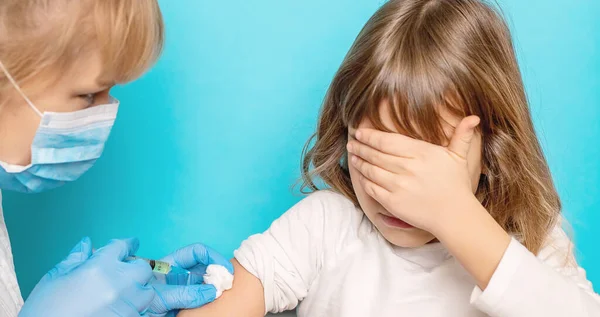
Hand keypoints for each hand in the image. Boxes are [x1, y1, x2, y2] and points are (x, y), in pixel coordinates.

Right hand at [20, 237, 154, 316]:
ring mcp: (127, 305)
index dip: (128, 244)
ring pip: (147, 292)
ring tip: (123, 294)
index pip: (121, 247)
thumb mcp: (54, 278)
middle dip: (135, 268)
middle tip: (124, 272)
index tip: (133, 243)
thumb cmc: (44, 310)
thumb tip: (87, 243)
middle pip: (142, 268)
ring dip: (138, 290)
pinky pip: (142, 311)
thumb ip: (75, 258)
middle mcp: (118, 284)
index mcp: (99, 268)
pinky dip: (134, 309)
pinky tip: (120, 309)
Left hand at [145, 244, 233, 316]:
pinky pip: (203, 301)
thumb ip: (183, 292)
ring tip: (223, 292)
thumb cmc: (134, 305)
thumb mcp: (159, 296)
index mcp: (169, 267)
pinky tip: (215, 302)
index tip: (224, 269)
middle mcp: (178, 277)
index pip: (195, 253)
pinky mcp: (186, 307)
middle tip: (227, 283)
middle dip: (217, 272)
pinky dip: (211, 301)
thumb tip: (212, 291)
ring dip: (216, 286)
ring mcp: (184, 292)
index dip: (212, 257)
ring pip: (206, 285)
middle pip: (204, 268)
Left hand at [346, 116, 480, 234]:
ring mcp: (399, 186)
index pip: (387, 141)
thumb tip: (474, 117)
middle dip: (361, 147)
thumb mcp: (459, 157)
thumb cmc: (456, 185)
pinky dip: (364, 180)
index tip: (360, 132)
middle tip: (352, 143)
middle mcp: (407, 168)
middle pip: (376, 154)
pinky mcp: (393, 202)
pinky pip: (372, 187)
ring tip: (353, 156)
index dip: (370, 136)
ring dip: (359, 162)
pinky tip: (360, 174)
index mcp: (421, 153)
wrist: (454, 215)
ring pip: (371, 170)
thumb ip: (462, 135)